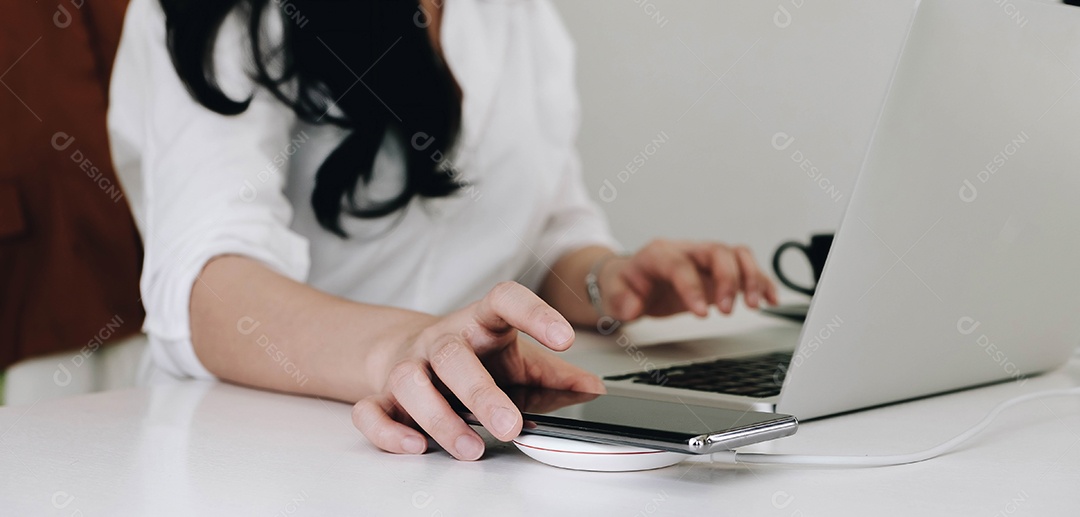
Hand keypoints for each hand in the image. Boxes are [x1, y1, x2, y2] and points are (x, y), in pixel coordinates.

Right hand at [352, 282, 603, 460]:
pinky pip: (370, 411)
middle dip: (481, 393)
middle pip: (453, 356)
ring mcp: (408, 366)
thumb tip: (593, 389)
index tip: (564, 337)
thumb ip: (554, 375)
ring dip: (439, 419)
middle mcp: (441, 340)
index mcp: (480, 323)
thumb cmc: (472, 356)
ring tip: (472, 448)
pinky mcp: (381, 395)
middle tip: (511, 426)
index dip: (534, 313)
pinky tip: (416, 446)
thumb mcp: (518, 359)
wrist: (406, 350)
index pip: (504, 300)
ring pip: (409, 383)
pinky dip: (389, 431)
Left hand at [600, 240, 778, 320]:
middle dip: (728, 280)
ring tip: (756, 305)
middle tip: (728, 311)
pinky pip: (746, 269)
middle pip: (717, 252)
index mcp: (659, 253)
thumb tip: (633, 307)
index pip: (681, 264)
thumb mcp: (613, 293)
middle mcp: (687, 251)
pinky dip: (761, 282)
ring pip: (737, 255)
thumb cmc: (626, 284)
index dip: (693, 286)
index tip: (702, 313)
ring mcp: (705, 260)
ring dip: (751, 278)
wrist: (632, 279)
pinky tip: (771, 300)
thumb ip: (620, 299)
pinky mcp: (719, 272)